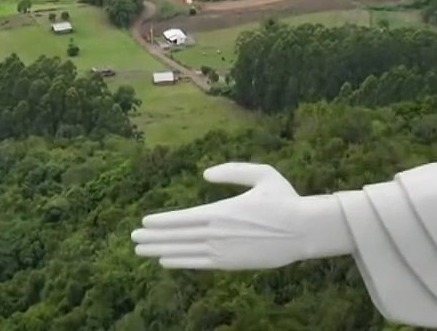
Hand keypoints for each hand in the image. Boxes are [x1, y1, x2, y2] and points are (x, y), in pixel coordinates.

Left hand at [131, 162, 328, 270]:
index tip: (144, 223)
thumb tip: (205, 174)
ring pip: (185, 252)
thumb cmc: (284, 199)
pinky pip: (200, 264)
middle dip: (153, 238)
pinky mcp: (231, 264)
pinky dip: (181, 263)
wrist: (304, 230)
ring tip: (141, 252)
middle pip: (178, 237)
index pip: (183, 219)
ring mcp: (223, 251)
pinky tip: (166, 261)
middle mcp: (218, 233)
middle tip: (132, 240)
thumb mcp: (262, 174)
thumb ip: (233, 171)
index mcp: (222, 211)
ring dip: (161, 251)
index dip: (161, 222)